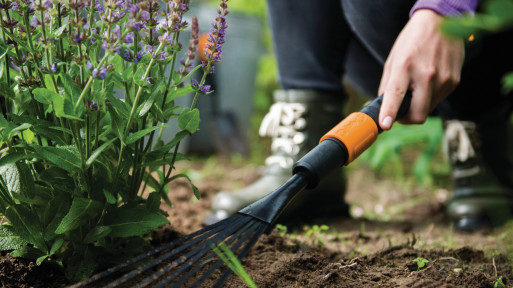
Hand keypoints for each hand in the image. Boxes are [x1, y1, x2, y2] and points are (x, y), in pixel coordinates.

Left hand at [378, 9, 464, 129]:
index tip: (385, 124)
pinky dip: (430, 96)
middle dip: (407, 119)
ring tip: (417, 85)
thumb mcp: (393, 60)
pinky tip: (429, 80)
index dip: (390, 111)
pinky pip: (438, 99)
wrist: (441, 21)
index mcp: (405, 67)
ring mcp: (443, 79)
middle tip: (400, 112)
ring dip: (419, 105)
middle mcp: (427, 74)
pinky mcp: (454, 81)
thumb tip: (385, 108)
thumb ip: (387, 86)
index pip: (396, 94)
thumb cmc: (412, 41)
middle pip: (418, 115)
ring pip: (428, 110)